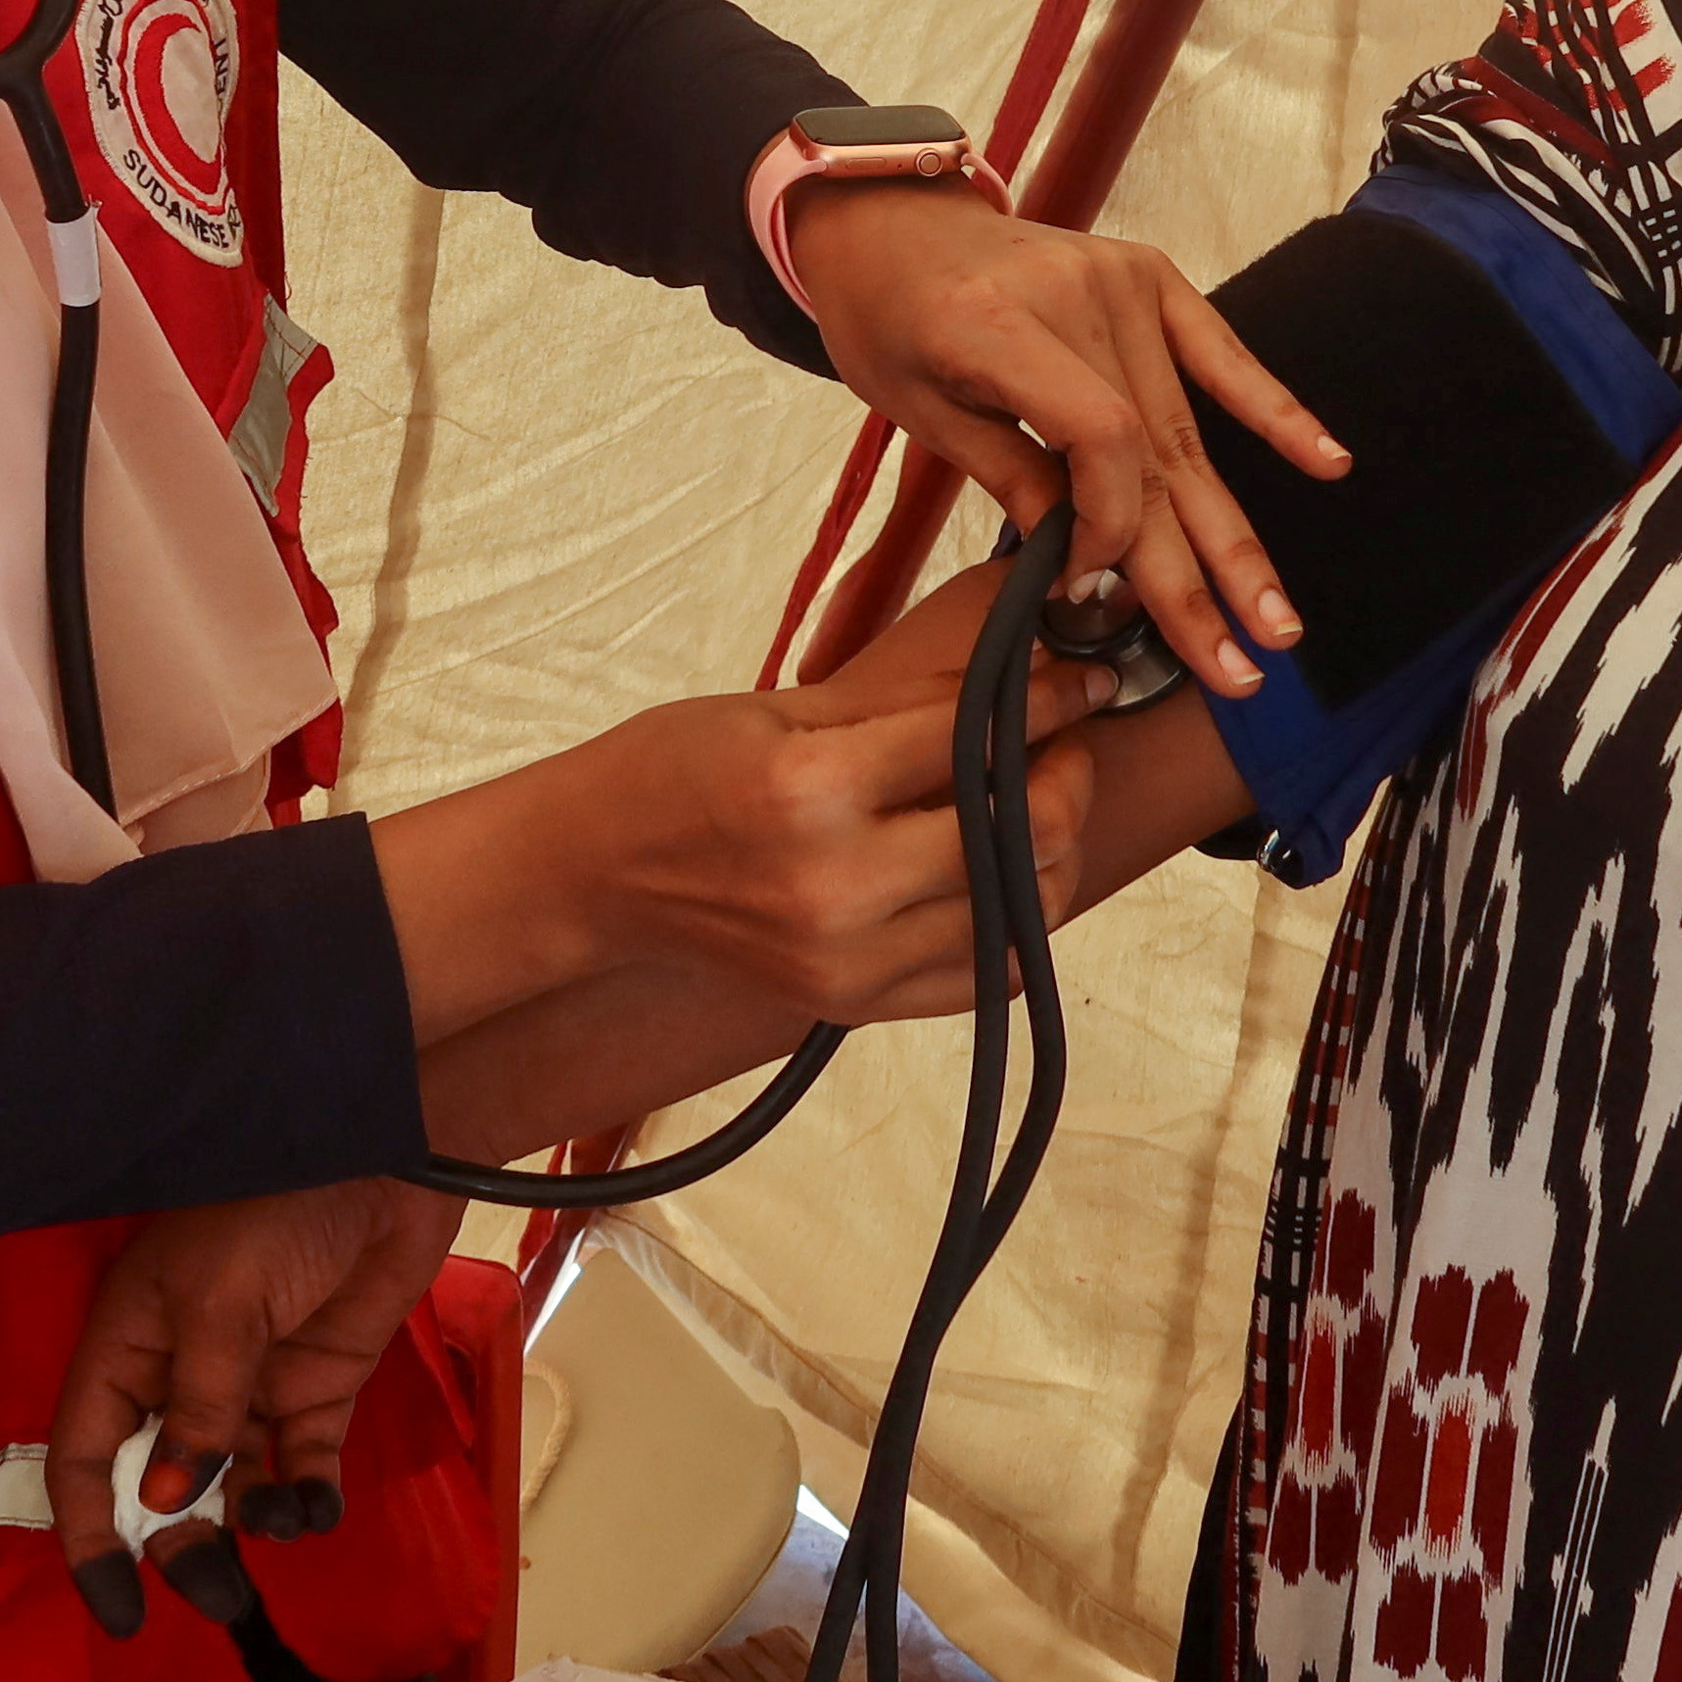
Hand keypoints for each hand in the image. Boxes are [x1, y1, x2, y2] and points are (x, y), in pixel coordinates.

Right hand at [45, 1180, 459, 1637]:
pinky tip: (319, 1512)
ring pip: (232, 1485)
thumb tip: (169, 1498)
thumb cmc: (283, 1209)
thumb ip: (200, 1408)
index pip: (87, 1457)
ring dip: (250, 1524)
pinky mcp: (321, 1387)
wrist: (394, 1161)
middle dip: (180, 1544)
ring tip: (282, 1529)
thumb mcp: (222, 1303)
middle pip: (159, 1486)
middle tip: (219, 1597)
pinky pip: (302, 1465)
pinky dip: (308, 1499)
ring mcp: (254, 1385)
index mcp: (130, 1346)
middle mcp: (182, 1375)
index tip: (119, 1609)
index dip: (91, 1536)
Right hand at [543, 649, 1111, 1020]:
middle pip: (1021, 833)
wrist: (595, 873)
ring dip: (1053, 846)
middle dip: (1066, 771)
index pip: (976, 740)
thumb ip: (909, 706)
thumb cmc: (676, 770)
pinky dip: (1015, 917)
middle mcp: (836, 884)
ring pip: (1022, 906)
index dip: (1052, 699)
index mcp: (810, 788)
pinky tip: (1002, 869)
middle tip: (1063, 739)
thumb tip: (1023, 682)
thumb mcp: (785, 708)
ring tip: (1037, 800)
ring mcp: (848, 958)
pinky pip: (985, 973)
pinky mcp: (852, 1003)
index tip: (1086, 678)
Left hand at [783, 180, 1347, 696]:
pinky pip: (1222, 355)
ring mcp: (1124, 281)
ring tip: (1276, 620)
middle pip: (1155, 452)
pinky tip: (1330, 463)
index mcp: (1000, 326)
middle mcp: (1078, 296)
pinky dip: (1275, 413)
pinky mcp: (1152, 278)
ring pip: (1190, 432)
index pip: (1100, 437)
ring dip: (1234, 535)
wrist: (892, 218)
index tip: (1088, 588)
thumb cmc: (887, 321)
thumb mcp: (918, 410)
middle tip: (1240, 666)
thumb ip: (1010, 477)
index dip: (1111, 524)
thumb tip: (1088, 570)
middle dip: (1197, 572)